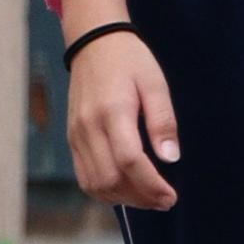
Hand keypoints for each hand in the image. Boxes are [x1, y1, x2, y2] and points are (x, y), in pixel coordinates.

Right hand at [66, 30, 182, 214]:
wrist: (93, 42)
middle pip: (110, 179)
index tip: (171, 196)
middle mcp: (89, 127)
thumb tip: (170, 158)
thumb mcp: (155, 84)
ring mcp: (76, 134)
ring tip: (148, 197)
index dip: (151, 185)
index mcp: (113, 111)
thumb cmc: (129, 61)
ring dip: (123, 198)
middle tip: (164, 200)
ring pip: (95, 184)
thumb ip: (163, 121)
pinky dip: (105, 190)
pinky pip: (84, 176)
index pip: (130, 161)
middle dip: (140, 198)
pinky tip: (126, 188)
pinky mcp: (72, 138)